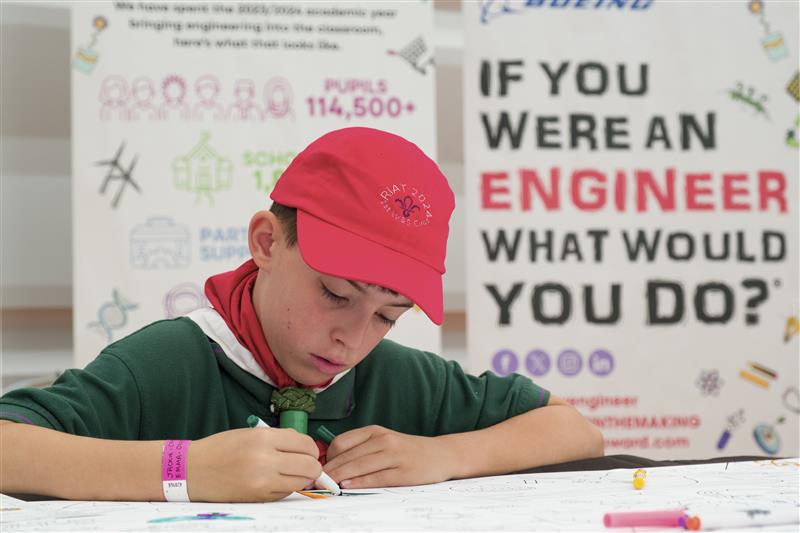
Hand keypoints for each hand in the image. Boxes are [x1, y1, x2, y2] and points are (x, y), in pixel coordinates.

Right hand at [188, 428, 320, 501]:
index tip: (307, 451)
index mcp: (264, 438)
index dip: (311, 448)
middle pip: (310, 466)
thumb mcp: (251, 433)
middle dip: (311, 465)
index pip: (306, 444)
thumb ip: (279, 439)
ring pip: (301, 482)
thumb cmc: (222, 448)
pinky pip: (286, 493)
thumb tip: (306, 448)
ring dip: (301, 478)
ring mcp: (263, 482)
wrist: (193, 471)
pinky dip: (286, 487)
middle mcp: (266, 460)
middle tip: (304, 464)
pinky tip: (274, 481)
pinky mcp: (259, 497)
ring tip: (289, 472)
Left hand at [323, 425, 453, 488]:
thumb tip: (332, 464)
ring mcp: (394, 455)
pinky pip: (376, 477)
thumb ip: (362, 449)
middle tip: (315, 482)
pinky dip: (359, 482)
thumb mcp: (384, 441)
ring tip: (327, 485)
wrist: (441, 454)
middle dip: (329, 470)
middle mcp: (384, 440)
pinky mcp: (403, 472)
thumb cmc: (407, 450)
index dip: (328, 457)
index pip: (342, 442)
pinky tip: (348, 486)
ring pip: (359, 466)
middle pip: (348, 456)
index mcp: (375, 431)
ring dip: (340, 477)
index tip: (319, 470)